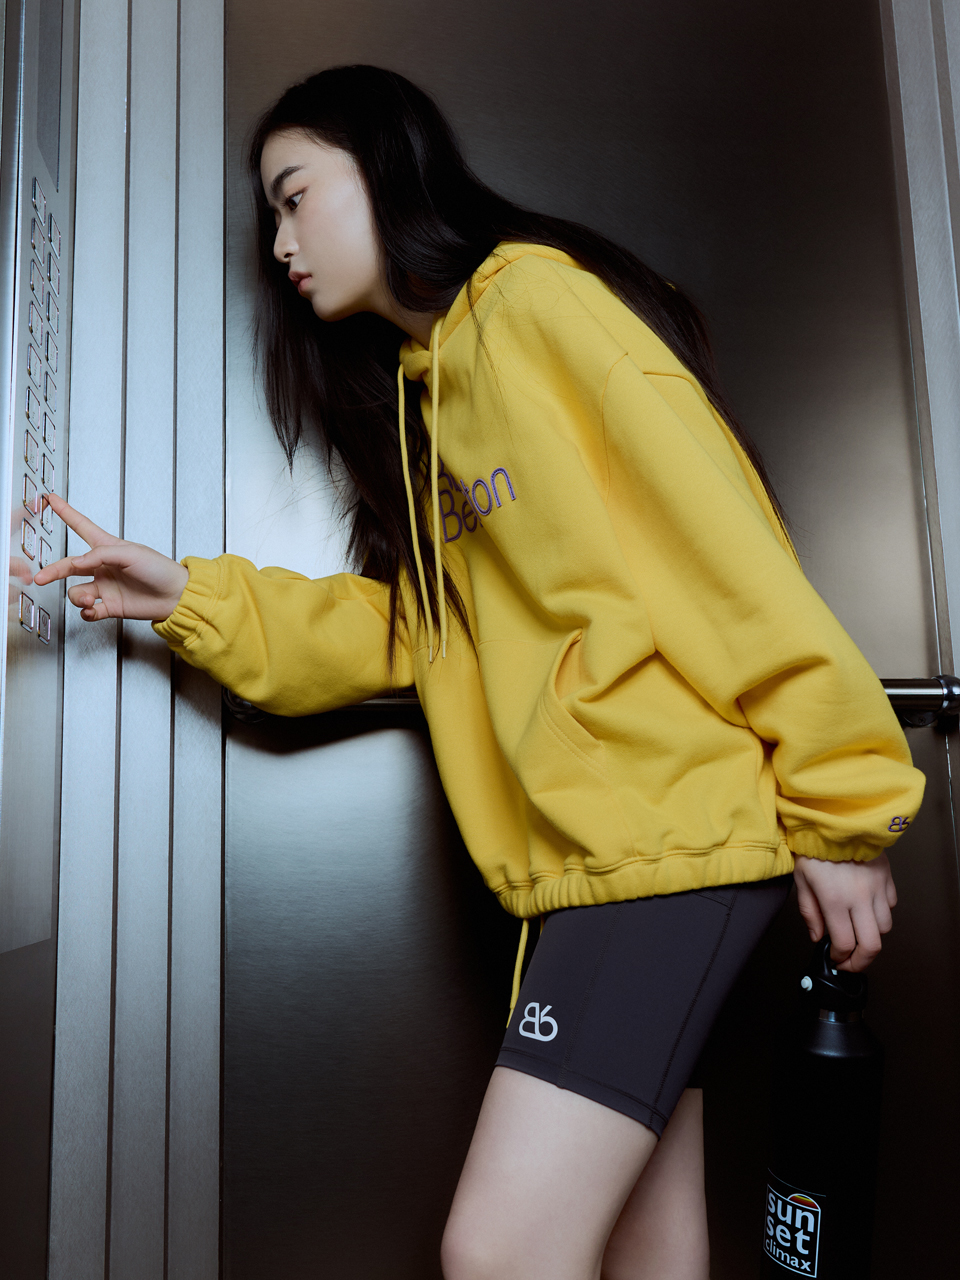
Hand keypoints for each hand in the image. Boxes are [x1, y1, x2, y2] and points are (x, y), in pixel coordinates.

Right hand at [33, 493, 189, 622]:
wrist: (175, 595)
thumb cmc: (159, 569)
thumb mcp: (130, 553)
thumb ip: (100, 555)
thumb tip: (76, 563)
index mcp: (107, 548)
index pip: (81, 526)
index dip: (66, 513)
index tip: (50, 499)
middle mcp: (102, 567)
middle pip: (69, 567)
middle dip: (52, 572)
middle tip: (40, 578)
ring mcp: (105, 587)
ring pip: (76, 592)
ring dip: (78, 597)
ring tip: (90, 599)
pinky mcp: (110, 606)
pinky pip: (88, 611)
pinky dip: (86, 612)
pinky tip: (92, 609)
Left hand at [793, 853, 895, 972]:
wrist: (832, 818)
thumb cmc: (812, 847)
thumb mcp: (801, 880)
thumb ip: (809, 912)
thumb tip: (817, 937)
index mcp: (835, 900)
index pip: (845, 944)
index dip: (840, 957)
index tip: (834, 957)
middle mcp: (860, 897)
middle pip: (872, 945)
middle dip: (861, 960)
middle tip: (851, 960)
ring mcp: (876, 887)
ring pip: (885, 927)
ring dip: (871, 935)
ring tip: (857, 931)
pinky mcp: (886, 877)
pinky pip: (891, 905)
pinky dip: (881, 913)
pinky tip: (867, 908)